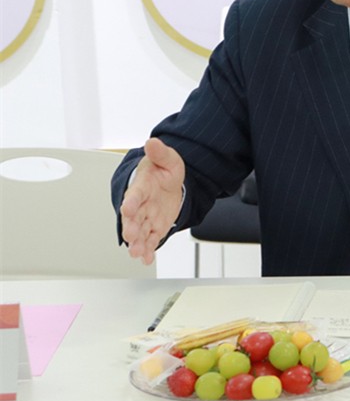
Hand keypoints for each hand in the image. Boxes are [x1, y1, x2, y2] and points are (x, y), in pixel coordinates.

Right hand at [120, 137, 184, 263]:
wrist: (170, 182)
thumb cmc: (163, 170)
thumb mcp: (168, 159)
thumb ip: (160, 153)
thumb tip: (153, 142)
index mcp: (141, 186)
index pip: (134, 194)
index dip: (131, 201)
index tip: (127, 208)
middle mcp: (141, 204)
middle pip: (133, 217)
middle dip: (130, 226)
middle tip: (129, 236)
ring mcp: (147, 217)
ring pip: (139, 231)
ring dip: (137, 242)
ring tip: (136, 252)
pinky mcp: (155, 226)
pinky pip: (151, 239)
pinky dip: (148, 249)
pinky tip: (146, 259)